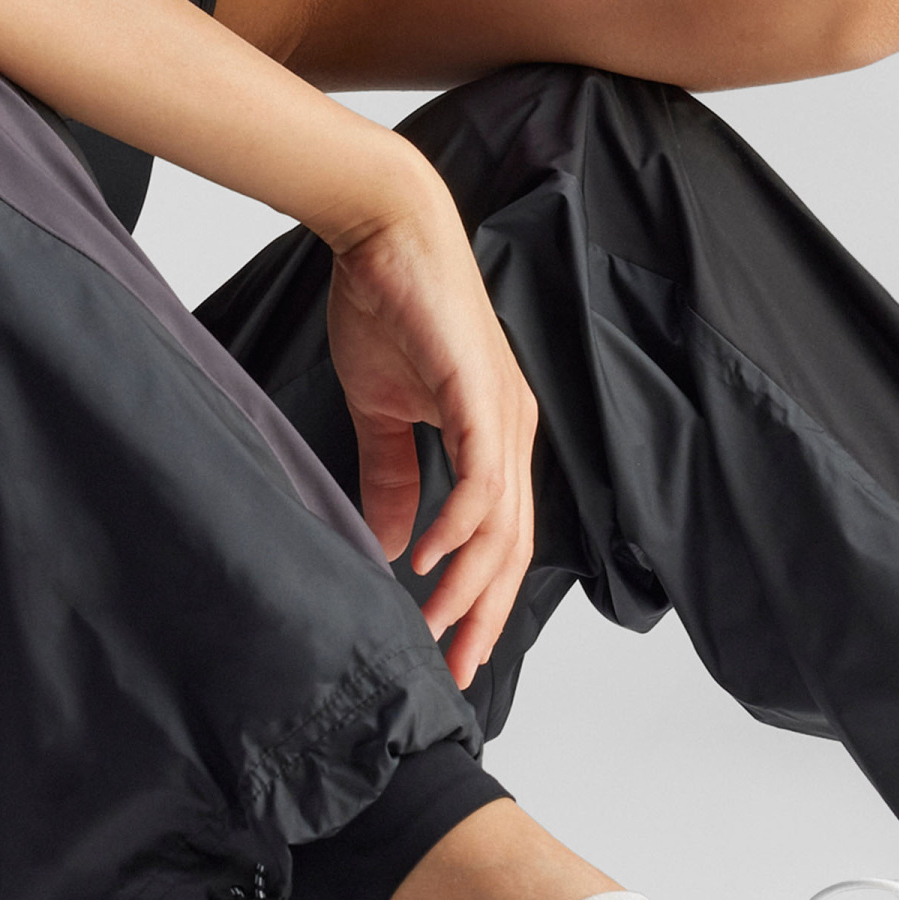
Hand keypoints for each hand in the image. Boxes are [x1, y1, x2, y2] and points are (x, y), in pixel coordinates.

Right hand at [324, 184, 538, 684]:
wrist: (385, 232)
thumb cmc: (390, 309)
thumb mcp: (384, 410)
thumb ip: (390, 477)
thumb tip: (389, 544)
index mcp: (494, 436)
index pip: (500, 538)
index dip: (480, 598)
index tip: (450, 648)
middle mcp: (511, 430)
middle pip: (513, 546)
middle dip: (485, 613)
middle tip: (454, 667)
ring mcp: (501, 413)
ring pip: (501, 524)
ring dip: (469, 584)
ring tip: (434, 624)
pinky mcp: (478, 393)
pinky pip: (480, 478)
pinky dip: (458, 526)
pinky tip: (426, 560)